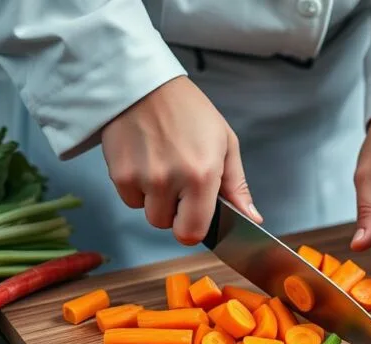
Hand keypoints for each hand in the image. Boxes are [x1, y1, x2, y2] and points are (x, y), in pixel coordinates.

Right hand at [100, 76, 261, 244]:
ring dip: (155, 200)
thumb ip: (237, 186)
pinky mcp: (118, 173)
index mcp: (202, 175)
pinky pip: (130, 198)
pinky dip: (137, 188)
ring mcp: (141, 177)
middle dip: (174, 212)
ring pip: (148, 213)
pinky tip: (145, 161)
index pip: (192, 233)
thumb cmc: (188, 110)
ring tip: (162, 167)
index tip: (196, 216)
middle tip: (179, 183)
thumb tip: (252, 218)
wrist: (143, 84)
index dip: (194, 228)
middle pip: (166, 226)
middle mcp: (169, 180)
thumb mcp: (225, 143)